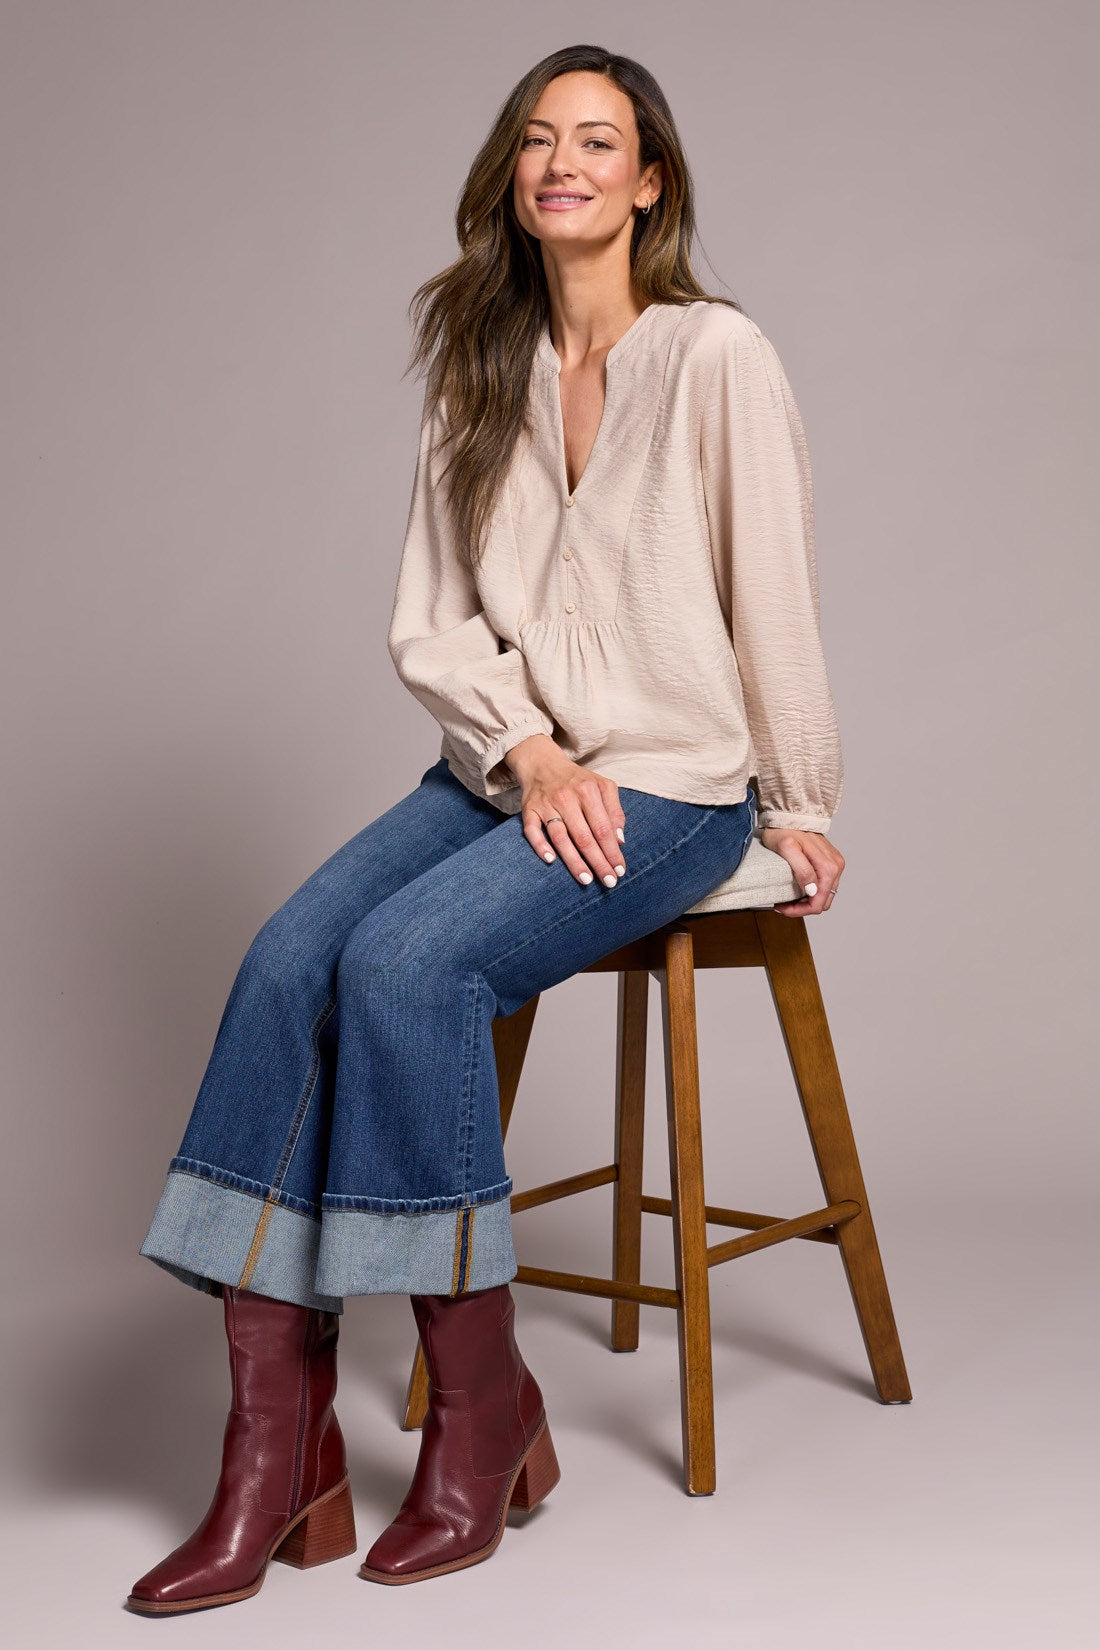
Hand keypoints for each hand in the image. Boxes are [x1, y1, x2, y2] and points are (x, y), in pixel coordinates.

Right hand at [505, 734, 626, 888]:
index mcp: (588, 790)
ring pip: (560, 837)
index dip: (612, 851)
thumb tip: (620, 840)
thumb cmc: (577, 780)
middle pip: (584, 836)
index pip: (603, 828)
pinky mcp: (529, 810)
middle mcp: (566, 797)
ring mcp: (546, 804)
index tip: (619, 870)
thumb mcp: (603, 786)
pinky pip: (532, 830)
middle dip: (598, 861)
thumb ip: (615, 811)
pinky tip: (550, 860)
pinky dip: (540, 845)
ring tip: (586, 879)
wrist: (542, 763)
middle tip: (608, 882)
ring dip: (573, 861)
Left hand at [760, 826, 844, 916]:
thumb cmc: (784, 829)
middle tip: (782, 904)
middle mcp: (836, 866)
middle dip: (803, 908)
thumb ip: (802, 870)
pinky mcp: (830, 862)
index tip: (782, 907)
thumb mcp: (787, 849)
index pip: (819, 902)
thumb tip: (813, 890)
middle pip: (824, 901)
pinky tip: (796, 888)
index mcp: (828, 866)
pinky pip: (824, 885)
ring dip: (806, 901)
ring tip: (787, 897)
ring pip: (824, 895)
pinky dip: (810, 892)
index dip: (801, 910)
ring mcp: (835, 864)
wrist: (789, 814)